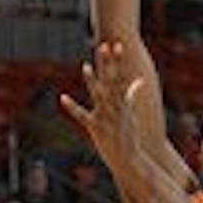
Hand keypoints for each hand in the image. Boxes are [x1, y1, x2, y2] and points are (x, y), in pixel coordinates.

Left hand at [60, 42, 146, 180]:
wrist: (128, 159)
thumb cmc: (128, 135)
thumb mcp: (131, 112)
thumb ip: (132, 94)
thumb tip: (139, 81)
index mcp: (122, 101)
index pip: (120, 76)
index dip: (118, 60)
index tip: (117, 44)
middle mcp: (115, 106)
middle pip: (110, 80)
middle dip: (106, 63)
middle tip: (102, 45)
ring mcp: (106, 117)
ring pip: (98, 95)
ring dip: (91, 81)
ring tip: (85, 66)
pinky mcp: (95, 128)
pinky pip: (82, 115)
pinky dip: (72, 107)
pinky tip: (62, 97)